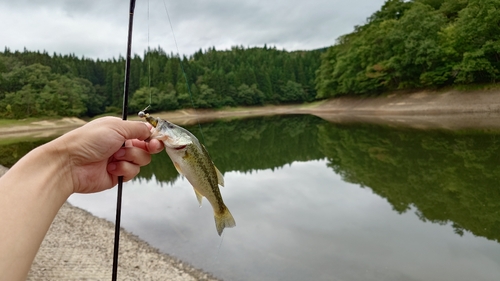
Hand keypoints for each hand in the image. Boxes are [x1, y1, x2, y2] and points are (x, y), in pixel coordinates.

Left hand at [49, 117, 163, 193]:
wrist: (70, 164)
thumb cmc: (88, 141)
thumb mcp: (116, 127)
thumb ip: (137, 128)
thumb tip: (151, 130)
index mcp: (120, 131)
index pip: (143, 133)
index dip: (152, 137)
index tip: (157, 141)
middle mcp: (121, 145)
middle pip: (146, 148)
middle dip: (146, 148)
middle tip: (149, 148)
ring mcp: (119, 160)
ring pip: (141, 161)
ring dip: (131, 158)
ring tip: (115, 157)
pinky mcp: (117, 175)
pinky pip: (132, 173)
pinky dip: (124, 169)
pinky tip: (111, 168)